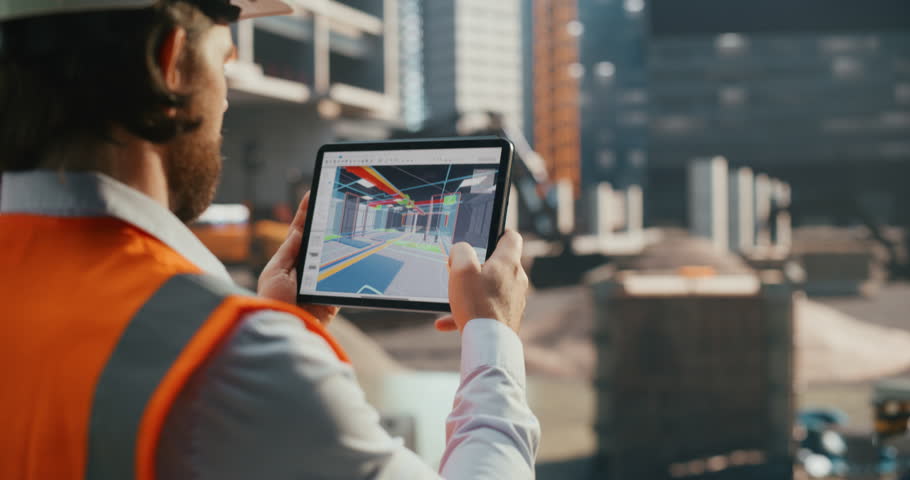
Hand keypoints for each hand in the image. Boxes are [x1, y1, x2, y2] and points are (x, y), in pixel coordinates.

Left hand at [258, 192, 339, 324]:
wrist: (288, 331)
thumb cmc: (273, 304)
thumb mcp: (274, 274)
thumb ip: (287, 252)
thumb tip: (297, 230)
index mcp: (289, 260)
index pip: (299, 230)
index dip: (305, 213)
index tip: (313, 193)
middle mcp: (307, 267)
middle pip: (319, 238)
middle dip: (326, 220)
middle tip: (335, 198)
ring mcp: (322, 279)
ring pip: (334, 252)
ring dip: (341, 237)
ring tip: (348, 216)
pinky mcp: (334, 293)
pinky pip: (345, 274)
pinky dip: (352, 262)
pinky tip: (358, 245)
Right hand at [435, 230, 528, 333]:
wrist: (489, 344)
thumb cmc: (477, 304)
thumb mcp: (462, 268)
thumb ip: (461, 251)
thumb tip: (461, 250)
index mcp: (508, 263)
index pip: (511, 237)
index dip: (499, 231)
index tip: (488, 233)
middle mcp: (516, 280)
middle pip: (500, 264)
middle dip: (480, 265)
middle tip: (462, 267)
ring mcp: (513, 301)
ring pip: (490, 289)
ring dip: (471, 291)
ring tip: (452, 297)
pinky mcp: (507, 319)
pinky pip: (484, 311)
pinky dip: (467, 313)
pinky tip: (444, 323)